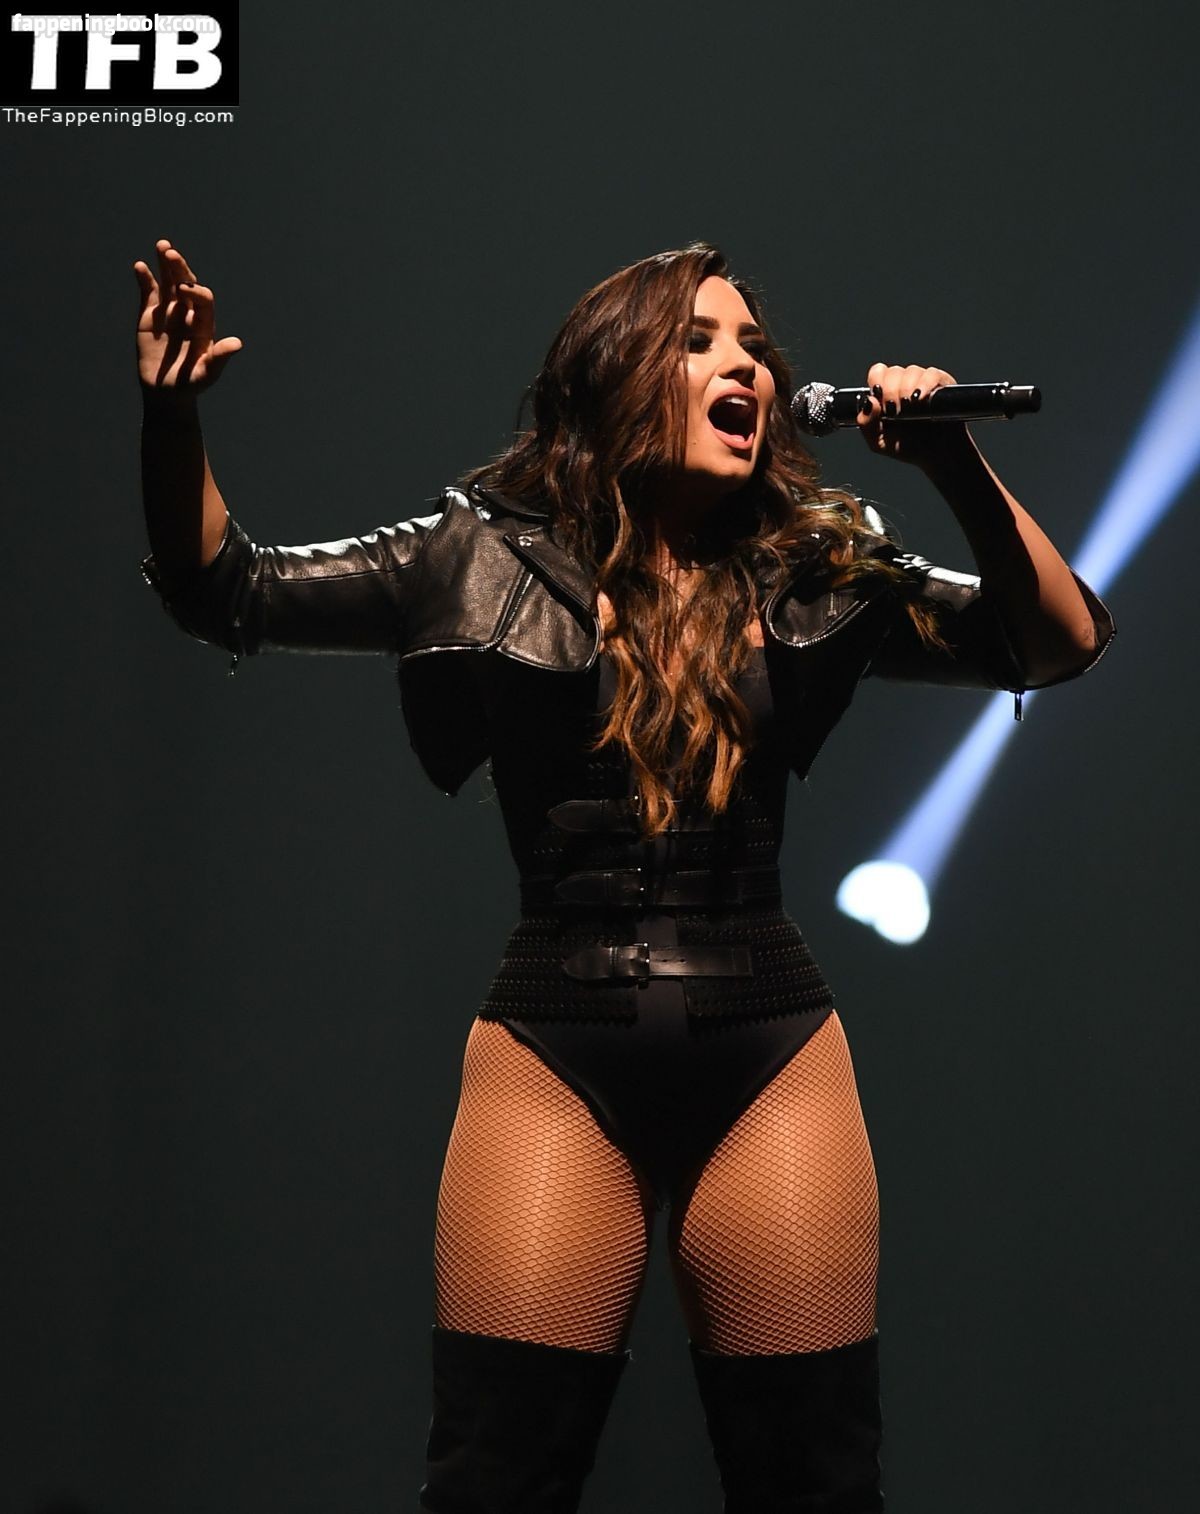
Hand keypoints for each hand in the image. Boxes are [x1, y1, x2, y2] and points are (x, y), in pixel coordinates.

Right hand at [133, 238, 242, 392]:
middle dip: (180, 269)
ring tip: (162, 245)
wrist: (166, 393)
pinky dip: (145, 279)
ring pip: (168, 283)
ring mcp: (169, 313)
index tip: (185, 291)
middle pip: (186, 284)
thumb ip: (220, 358)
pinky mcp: (150, 315)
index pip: (203, 300)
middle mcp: (188, 314)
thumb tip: (237, 344)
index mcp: (204, 325)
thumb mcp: (206, 374)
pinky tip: (140, 266)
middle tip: (170, 252)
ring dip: (165, 265)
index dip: (196, 292)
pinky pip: (149, 293)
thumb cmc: (190, 385)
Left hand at [857, 361, 972, 469]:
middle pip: (894, 371)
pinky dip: (924, 384)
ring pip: (912, 371)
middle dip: (891, 391)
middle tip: (895, 411)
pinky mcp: (943, 385)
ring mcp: (924, 383)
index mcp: (887, 394)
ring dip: (906, 389)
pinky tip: (920, 398)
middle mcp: (905, 384)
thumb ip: (866, 423)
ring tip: (909, 409)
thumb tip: (869, 401)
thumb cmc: (909, 447)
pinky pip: (932, 374)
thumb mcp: (879, 442)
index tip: (880, 398)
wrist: (937, 456)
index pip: (878, 372)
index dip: (877, 381)